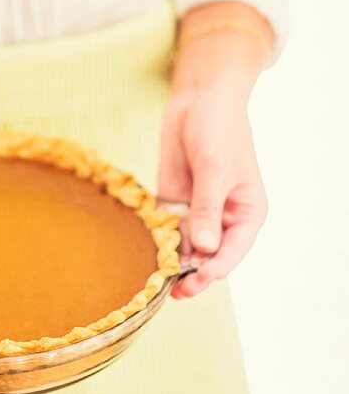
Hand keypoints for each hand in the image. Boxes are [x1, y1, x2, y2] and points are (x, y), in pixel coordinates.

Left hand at [156, 85, 268, 299]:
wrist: (198, 100)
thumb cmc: (218, 130)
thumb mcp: (214, 169)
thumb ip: (207, 208)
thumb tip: (205, 248)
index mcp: (247, 214)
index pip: (233, 251)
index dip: (215, 269)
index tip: (196, 281)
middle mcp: (223, 219)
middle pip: (209, 257)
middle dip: (192, 274)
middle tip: (173, 293)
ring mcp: (198, 214)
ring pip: (186, 249)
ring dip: (173, 264)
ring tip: (156, 282)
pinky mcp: (175, 205)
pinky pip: (167, 232)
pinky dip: (158, 245)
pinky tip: (146, 257)